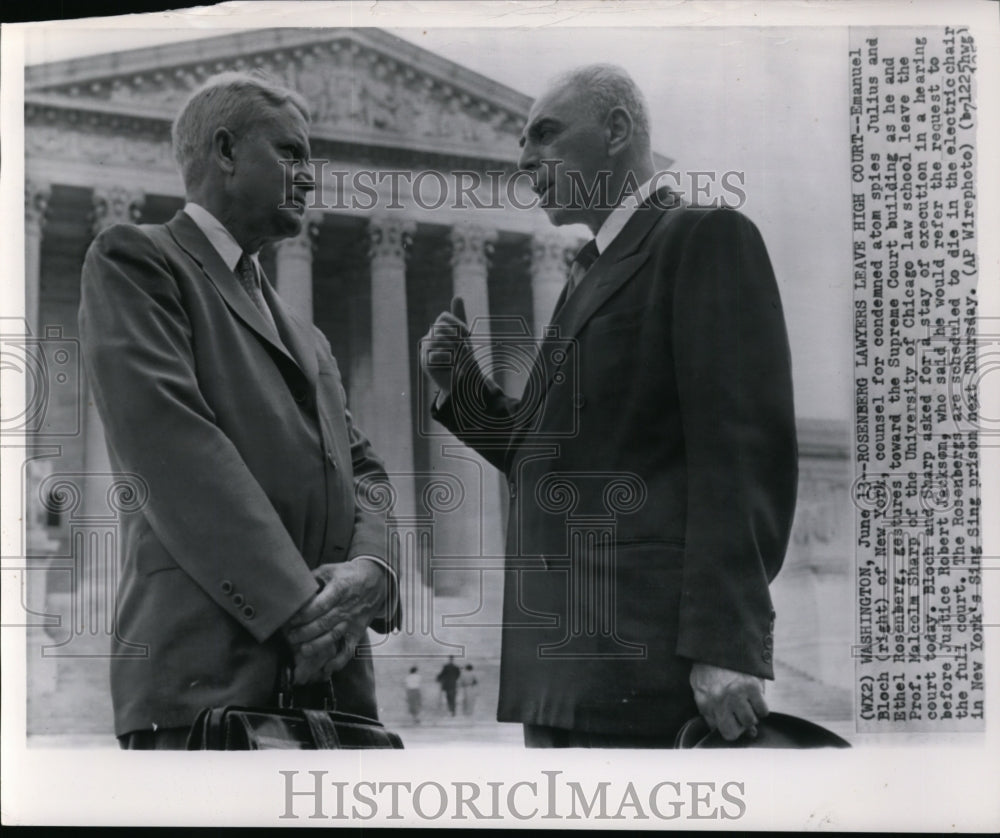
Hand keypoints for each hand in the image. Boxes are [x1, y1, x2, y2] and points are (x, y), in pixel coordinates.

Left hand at [282, 560, 387, 684]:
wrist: (376, 579)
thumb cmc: (349, 574)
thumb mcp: (331, 569)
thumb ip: (313, 578)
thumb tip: (294, 588)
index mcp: (339, 589)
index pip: (319, 605)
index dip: (303, 615)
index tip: (290, 620)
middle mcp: (346, 607)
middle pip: (323, 623)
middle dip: (304, 632)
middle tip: (290, 637)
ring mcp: (353, 621)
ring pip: (333, 636)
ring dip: (317, 646)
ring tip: (302, 650)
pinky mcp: (357, 631)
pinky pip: (349, 649)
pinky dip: (339, 660)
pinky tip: (327, 667)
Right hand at [419, 296, 470, 396]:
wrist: (462, 383)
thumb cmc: (464, 359)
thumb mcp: (464, 336)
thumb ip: (459, 317)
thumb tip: (457, 296)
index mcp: (437, 329)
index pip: (444, 317)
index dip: (458, 325)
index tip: (468, 337)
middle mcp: (428, 337)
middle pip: (442, 328)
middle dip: (457, 339)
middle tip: (464, 351)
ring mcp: (425, 350)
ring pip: (440, 340)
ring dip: (455, 350)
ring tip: (459, 359)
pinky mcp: (425, 362)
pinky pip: (438, 354)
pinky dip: (449, 360)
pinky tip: (451, 366)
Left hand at [690, 662, 767, 741]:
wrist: (719, 641)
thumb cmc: (708, 666)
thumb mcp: (701, 688)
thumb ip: (712, 712)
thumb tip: (728, 729)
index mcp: (705, 701)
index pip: (721, 731)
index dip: (730, 728)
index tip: (733, 721)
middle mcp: (719, 700)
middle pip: (736, 731)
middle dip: (739, 724)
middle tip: (739, 711)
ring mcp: (736, 693)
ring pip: (751, 721)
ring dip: (751, 714)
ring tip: (745, 700)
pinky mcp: (752, 686)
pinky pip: (763, 710)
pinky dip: (761, 705)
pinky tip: (754, 694)